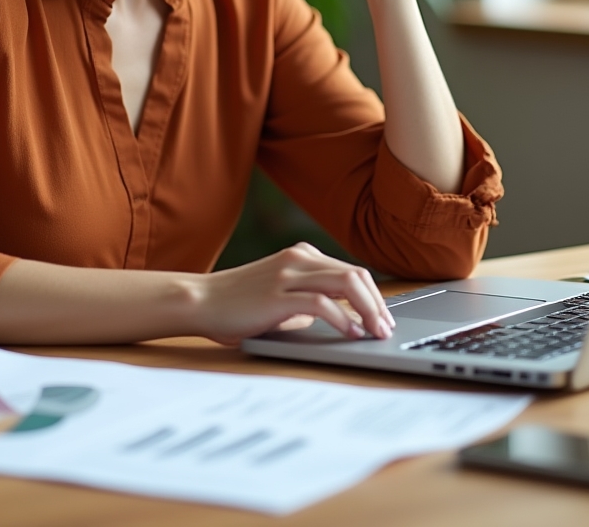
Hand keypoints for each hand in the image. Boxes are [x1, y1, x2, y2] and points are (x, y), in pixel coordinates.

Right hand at [191, 242, 395, 345]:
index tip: (383, 318)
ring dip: (368, 310)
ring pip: (345, 283)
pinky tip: (350, 333)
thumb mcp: (280, 296)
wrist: (201, 301)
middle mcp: (299, 258)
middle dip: (378, 303)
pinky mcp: (278, 294)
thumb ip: (307, 302)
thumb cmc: (238, 304)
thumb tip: (338, 319)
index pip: (351, 271)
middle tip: (386, 328)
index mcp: (302, 255)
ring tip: (376, 332)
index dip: (374, 296)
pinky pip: (321, 303)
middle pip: (356, 274)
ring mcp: (289, 273)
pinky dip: (342, 318)